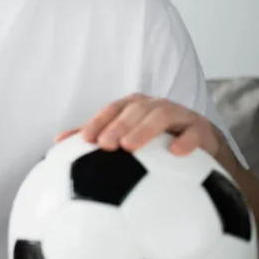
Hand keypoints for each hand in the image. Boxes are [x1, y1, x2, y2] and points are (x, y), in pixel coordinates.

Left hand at [55, 93, 222, 157]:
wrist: (200, 146)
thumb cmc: (155, 142)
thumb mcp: (125, 138)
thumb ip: (95, 138)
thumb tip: (57, 142)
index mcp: (134, 107)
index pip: (112, 109)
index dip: (98, 122)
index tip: (84, 140)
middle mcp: (154, 106)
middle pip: (134, 110)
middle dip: (118, 125)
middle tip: (105, 145)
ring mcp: (179, 115)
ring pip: (162, 115)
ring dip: (144, 130)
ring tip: (130, 146)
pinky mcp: (201, 128)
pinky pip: (195, 132)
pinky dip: (185, 140)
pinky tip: (175, 153)